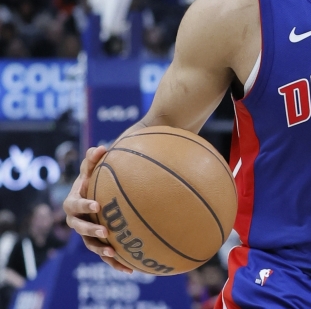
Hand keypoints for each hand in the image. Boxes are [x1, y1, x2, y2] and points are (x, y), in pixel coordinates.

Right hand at [63, 146, 132, 272]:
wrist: (96, 191)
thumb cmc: (94, 176)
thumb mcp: (92, 167)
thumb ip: (94, 159)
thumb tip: (101, 148)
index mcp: (74, 202)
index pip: (75, 205)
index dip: (84, 206)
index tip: (96, 205)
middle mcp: (77, 220)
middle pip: (80, 228)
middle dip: (91, 230)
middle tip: (105, 231)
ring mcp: (87, 233)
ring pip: (91, 245)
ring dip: (101, 250)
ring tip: (113, 253)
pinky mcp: (100, 242)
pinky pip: (106, 254)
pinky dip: (116, 262)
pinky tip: (131, 269)